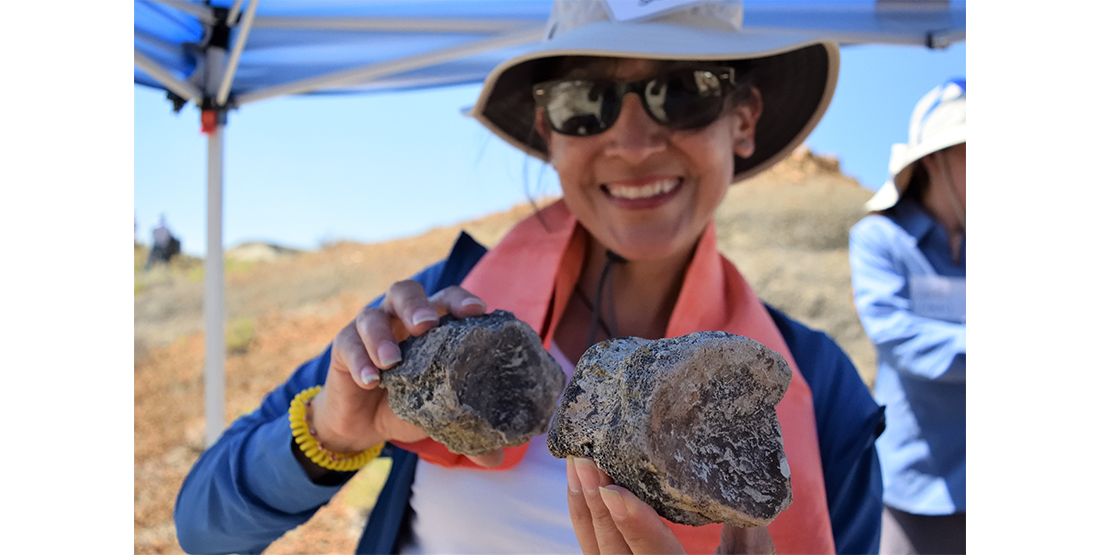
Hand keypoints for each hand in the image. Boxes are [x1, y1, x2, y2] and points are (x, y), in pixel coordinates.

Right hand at [307, 281, 504, 466]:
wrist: (362, 424)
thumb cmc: (408, 404)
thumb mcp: (438, 416)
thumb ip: (467, 430)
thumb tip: (496, 458)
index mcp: (432, 324)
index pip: (447, 299)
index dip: (461, 300)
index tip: (476, 311)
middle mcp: (400, 318)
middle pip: (406, 292)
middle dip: (417, 305)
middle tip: (426, 325)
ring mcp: (370, 329)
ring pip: (372, 316)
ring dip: (382, 336)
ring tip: (392, 363)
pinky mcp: (344, 347)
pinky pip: (348, 344)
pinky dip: (359, 360)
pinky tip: (370, 380)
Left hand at [566, 457, 775, 554]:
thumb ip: (750, 544)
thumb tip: (746, 505)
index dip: (634, 525)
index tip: (614, 491)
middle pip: (614, 550)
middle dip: (597, 505)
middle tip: (585, 460)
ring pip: (595, 550)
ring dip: (584, 508)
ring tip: (576, 466)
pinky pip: (594, 550)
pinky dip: (585, 519)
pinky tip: (582, 489)